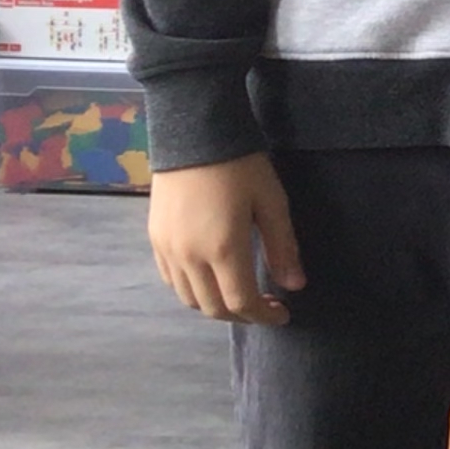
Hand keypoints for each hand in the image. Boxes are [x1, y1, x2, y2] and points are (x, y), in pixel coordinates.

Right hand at [148, 152, 302, 324]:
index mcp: (222, 249)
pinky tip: (212, 278)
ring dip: (216, 305)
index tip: (283, 314)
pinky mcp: (154, 238)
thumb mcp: (272, 202)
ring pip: (188, 298)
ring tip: (240, 294)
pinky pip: (171, 279)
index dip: (263, 316)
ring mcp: (166, 249)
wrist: (194, 132)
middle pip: (213, 308)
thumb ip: (282, 247)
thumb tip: (295, 286)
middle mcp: (188, 257)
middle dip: (242, 315)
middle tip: (265, 307)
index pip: (241, 302)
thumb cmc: (241, 165)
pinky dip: (193, 290)